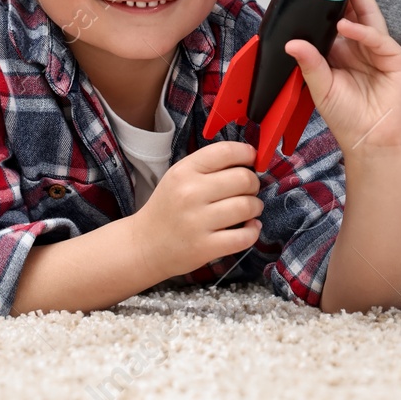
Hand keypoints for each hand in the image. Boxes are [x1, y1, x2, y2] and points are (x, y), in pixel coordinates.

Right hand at [132, 140, 263, 278]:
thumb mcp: (180, 177)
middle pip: (243, 178)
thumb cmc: (168, 207)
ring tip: (250, 209)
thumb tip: (249, 158)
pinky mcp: (204, 247)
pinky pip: (244, 237)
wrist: (144, 245)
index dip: (247, 153)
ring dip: (256, 206)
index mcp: (185, 171)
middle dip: (254, 183)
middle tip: (249, 190)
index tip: (252, 160)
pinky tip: (249, 227)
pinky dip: (253, 231)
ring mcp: (197, 222)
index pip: (226, 151)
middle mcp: (190, 194)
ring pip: (247, 206)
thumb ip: (210, 165)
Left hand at [286, 0, 400, 156]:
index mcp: (342, 52)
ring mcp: (379, 51)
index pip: (334, 18)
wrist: (372, 142)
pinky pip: (377, 39)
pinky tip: (347, 27)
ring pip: (368, 17)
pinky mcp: (395, 60)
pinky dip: (362, 32)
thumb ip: (309, 63)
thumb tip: (292, 43)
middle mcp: (361, 47)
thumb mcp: (321, 88)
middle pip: (354, 10)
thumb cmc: (348, 119)